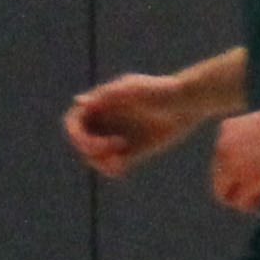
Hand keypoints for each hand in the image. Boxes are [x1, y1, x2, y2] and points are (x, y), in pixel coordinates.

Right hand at [66, 71, 207, 176]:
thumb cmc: (159, 89)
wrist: (186, 103)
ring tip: (118, 163)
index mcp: (98, 106)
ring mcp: (116, 137)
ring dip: (100, 163)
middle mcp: (104, 122)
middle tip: (116, 146)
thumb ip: (107, 95)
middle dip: (92, 149)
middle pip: (81, 142)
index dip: (75, 135)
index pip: (73, 123)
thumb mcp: (133, 89)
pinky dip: (111, 169)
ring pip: (95, 156)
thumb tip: (79, 101)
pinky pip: (113, 164)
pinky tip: (121, 171)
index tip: (87, 143)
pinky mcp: (131, 151)